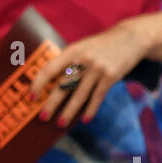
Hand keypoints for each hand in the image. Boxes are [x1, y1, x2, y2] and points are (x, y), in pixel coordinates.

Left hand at [31, 21, 149, 127]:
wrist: (130, 38)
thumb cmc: (100, 46)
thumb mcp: (82, 47)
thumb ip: (68, 61)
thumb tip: (50, 83)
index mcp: (72, 51)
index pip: (49, 69)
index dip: (38, 84)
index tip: (31, 97)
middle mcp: (83, 60)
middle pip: (63, 86)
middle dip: (51, 103)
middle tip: (42, 117)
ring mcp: (97, 69)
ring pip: (79, 95)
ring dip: (69, 112)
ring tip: (60, 124)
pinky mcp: (111, 77)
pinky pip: (97, 97)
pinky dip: (90, 110)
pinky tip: (84, 120)